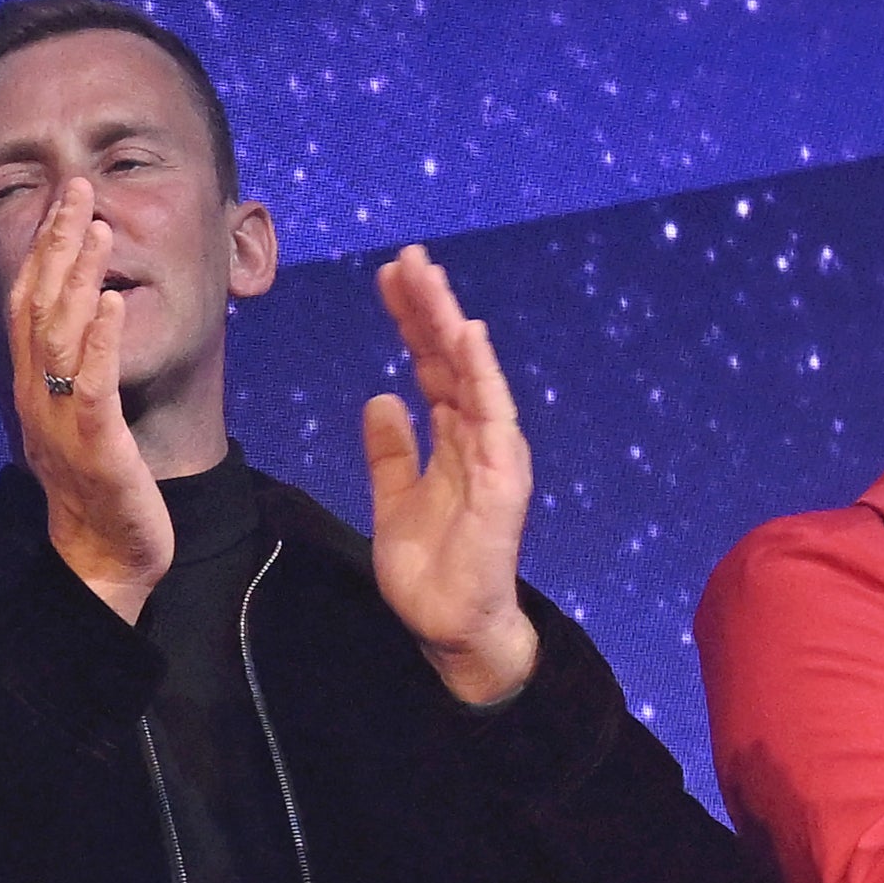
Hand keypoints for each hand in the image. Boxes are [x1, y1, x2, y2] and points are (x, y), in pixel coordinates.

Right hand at [0, 169, 169, 622]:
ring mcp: (62, 421)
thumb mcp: (79, 420)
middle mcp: (38, 398)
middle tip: (77, 189)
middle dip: (58, 244)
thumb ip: (76, 372)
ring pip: (61, 337)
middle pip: (39, 306)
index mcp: (35, 389)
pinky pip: (92, 386)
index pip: (31, 304)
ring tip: (97, 229)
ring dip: (78, 277)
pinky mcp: (95, 446)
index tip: (64, 199)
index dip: (45, 249)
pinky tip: (112, 303)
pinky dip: (99, 341)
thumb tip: (87, 319)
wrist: (100, 561)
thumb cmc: (97, 492)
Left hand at [359, 245, 539, 709]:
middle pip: (449, 357)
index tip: (389, 278)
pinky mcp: (503, 476)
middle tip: (407, 257)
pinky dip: (482, 374)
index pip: (428, 364)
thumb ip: (390, 450)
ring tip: (430, 280)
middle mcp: (475, 435)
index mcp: (449, 436)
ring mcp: (493, 452)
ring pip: (472, 374)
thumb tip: (380, 399)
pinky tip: (468, 336)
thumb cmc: (431, 568)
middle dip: (428, 306)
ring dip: (451, 325)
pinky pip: (494, 415)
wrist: (451, 625)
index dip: (410, 321)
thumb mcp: (393, 498)